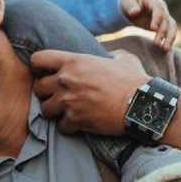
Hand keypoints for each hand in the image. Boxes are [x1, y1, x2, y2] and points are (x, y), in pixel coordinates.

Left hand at [30, 49, 150, 135]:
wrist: (143, 105)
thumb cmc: (134, 80)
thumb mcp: (122, 59)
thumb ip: (110, 54)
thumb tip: (109, 55)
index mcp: (73, 61)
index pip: (37, 59)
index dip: (38, 66)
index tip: (45, 72)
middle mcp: (66, 80)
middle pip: (38, 87)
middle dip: (46, 92)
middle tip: (58, 95)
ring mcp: (68, 101)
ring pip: (45, 109)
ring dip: (54, 111)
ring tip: (66, 110)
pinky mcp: (75, 120)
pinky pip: (60, 126)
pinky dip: (67, 127)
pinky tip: (77, 124)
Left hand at [120, 0, 176, 49]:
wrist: (132, 3)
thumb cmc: (128, 1)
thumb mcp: (126, 1)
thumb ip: (130, 6)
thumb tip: (135, 12)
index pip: (158, 9)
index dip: (157, 18)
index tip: (153, 29)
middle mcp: (161, 6)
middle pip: (165, 19)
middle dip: (162, 32)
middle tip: (156, 43)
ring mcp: (163, 15)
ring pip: (171, 26)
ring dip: (170, 37)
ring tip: (165, 49)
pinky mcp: (163, 23)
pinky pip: (169, 31)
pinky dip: (169, 39)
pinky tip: (166, 49)